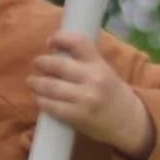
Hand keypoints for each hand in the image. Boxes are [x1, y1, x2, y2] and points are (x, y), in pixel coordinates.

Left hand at [28, 31, 152, 159]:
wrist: (128, 121)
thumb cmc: (112, 92)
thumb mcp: (104, 70)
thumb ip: (85, 61)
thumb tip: (56, 53)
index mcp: (99, 64)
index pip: (78, 42)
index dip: (61, 38)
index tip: (50, 41)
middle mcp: (92, 79)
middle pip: (58, 65)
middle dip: (42, 62)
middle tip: (36, 63)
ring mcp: (84, 99)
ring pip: (51, 87)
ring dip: (36, 83)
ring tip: (31, 81)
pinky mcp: (77, 116)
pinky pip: (52, 107)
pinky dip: (41, 101)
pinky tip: (38, 98)